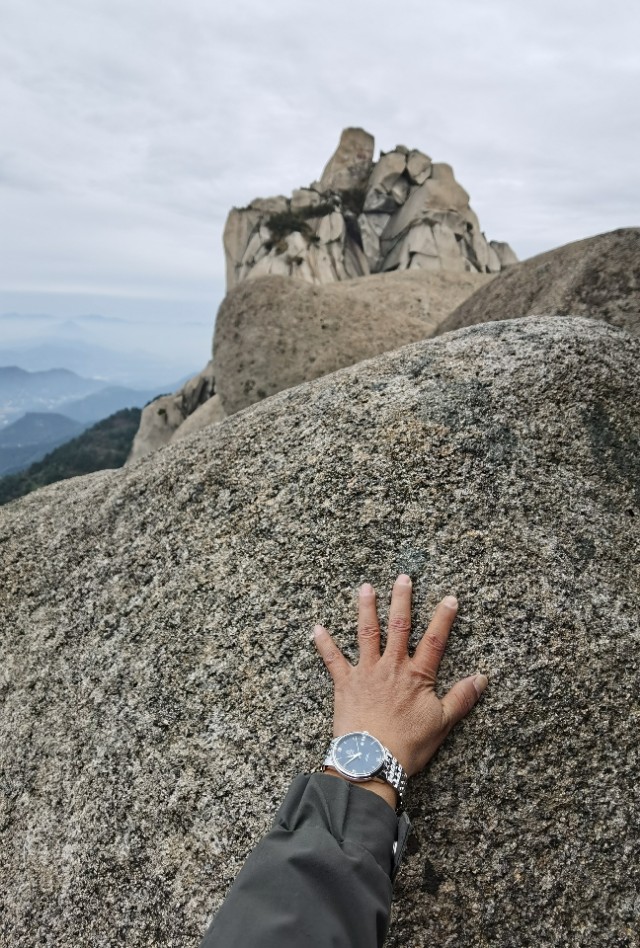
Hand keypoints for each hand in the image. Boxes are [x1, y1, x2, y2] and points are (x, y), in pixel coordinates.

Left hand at [314, 575, 486, 802]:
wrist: (372, 760)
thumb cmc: (408, 745)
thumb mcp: (442, 723)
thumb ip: (461, 698)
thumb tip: (482, 678)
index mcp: (417, 675)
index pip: (435, 640)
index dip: (444, 618)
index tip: (450, 598)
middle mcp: (392, 666)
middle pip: (398, 626)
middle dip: (401, 600)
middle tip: (402, 578)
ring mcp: (366, 672)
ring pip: (366, 633)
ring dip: (366, 608)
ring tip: (366, 588)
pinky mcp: (345, 683)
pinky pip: (332, 659)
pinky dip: (324, 643)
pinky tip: (317, 628)